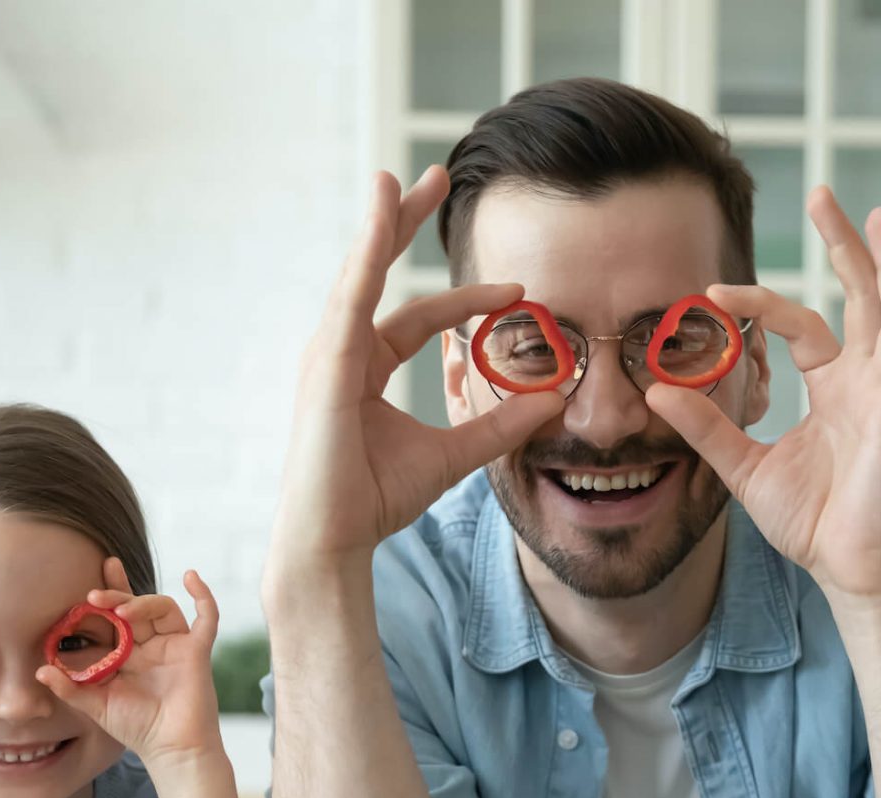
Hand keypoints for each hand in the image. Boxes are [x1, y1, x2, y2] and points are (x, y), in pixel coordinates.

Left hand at [35, 559, 223, 767]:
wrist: (171, 749)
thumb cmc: (137, 729)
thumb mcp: (96, 706)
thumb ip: (71, 688)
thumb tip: (40, 671)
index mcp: (130, 654)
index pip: (117, 616)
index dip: (107, 593)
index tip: (90, 579)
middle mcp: (153, 646)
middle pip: (138, 606)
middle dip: (118, 593)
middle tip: (94, 596)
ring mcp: (176, 646)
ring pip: (164, 608)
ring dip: (144, 603)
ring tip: (122, 611)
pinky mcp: (197, 652)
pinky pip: (207, 618)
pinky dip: (203, 597)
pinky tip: (190, 576)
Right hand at [266, 165, 561, 585]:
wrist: (336, 537)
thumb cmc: (376, 500)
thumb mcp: (454, 455)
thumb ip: (500, 424)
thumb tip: (554, 399)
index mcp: (365, 368)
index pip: (418, 318)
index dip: (467, 300)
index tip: (518, 288)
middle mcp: (341, 352)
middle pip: (377, 274)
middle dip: (403, 224)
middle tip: (435, 177)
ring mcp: (328, 354)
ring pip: (360, 274)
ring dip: (382, 222)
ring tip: (402, 177)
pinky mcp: (326, 364)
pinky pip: (352, 298)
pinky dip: (367, 254)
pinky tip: (384, 215)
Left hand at [646, 185, 880, 607]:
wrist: (844, 567)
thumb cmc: (808, 521)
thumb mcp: (743, 466)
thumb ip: (706, 426)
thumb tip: (659, 391)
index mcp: (832, 390)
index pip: (798, 325)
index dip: (759, 305)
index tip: (712, 293)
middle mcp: (864, 380)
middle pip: (857, 297)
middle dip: (842, 246)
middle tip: (823, 193)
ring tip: (875, 213)